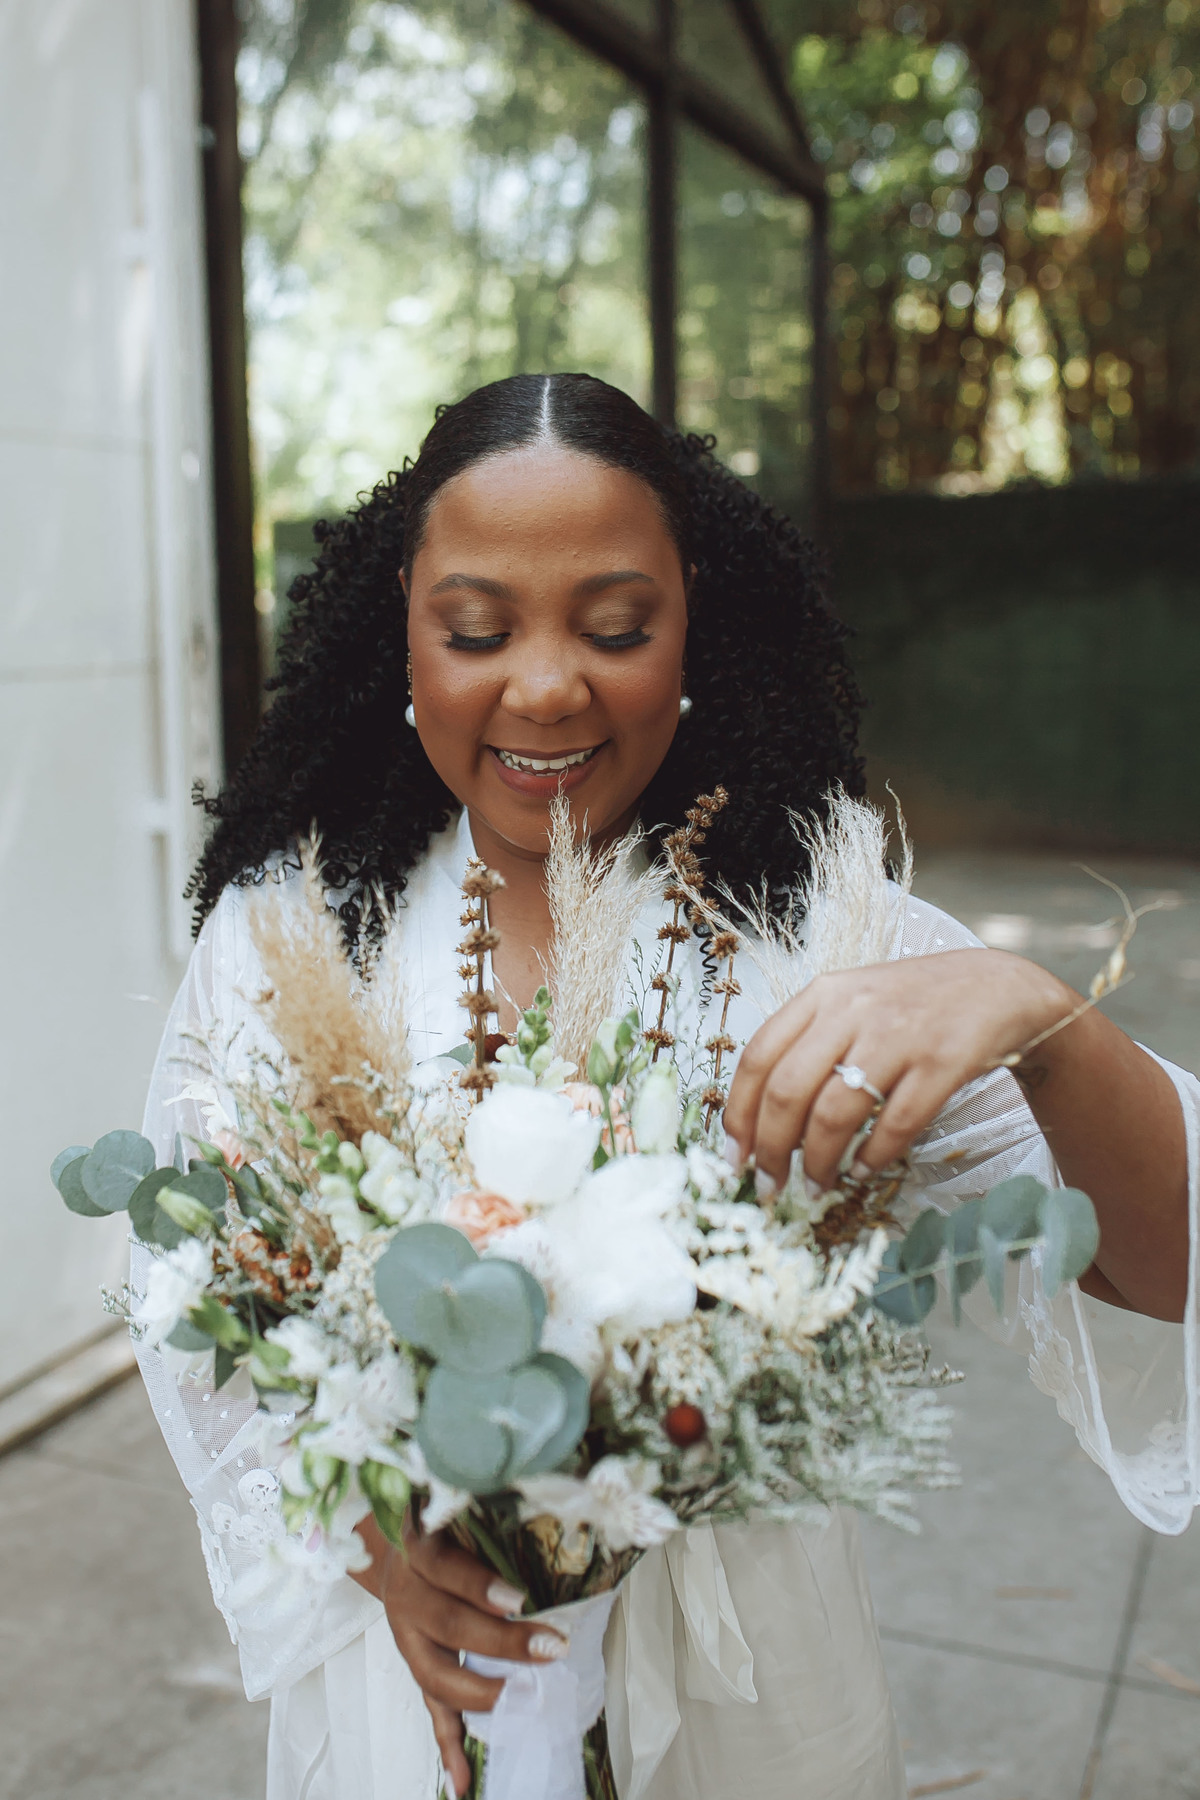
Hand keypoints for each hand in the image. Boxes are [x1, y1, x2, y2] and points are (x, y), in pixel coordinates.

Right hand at [352, 1511, 566, 1796]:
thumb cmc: (445, 1523)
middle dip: (500, 1643)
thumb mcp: (458, 1509)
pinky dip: (448, 1746)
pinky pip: (430, 1710)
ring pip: (435, 1674)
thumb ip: (492, 1519)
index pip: (441, 1566)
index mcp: (418, 1547)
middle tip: (551, 1649)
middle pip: (446, 1624)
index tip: (519, 1599)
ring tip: (519, 1702)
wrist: (394, 1542)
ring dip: (480, 1693)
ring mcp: (408, 1636)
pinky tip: (463, 1781)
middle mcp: (406, 1593)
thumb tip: (563, 1518)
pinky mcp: (416, 1665)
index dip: (477, 1585)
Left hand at [723, 948, 1069, 1191]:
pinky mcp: (942, 1061)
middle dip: (771, 1150)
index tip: (733, 1157)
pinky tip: (863, 1172)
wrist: (995, 987)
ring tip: (817, 1186)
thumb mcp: (851, 1004)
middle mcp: (852, 1010)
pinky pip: (894, 1123)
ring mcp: (898, 1034)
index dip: (739, 1115)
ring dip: (818, 1162)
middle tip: (770, 1185)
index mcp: (821, 994)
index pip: (758, 1057)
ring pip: (834, 1113)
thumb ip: (808, 1046)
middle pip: (788, 1091)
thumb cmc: (911, 1005)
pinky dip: (872, 1158)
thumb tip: (762, 1121)